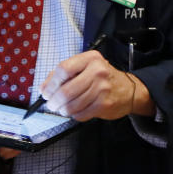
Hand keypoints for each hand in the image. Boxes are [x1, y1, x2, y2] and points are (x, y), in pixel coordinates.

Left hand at [39, 50, 153, 120]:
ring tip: (63, 109)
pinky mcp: (105, 104)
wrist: (128, 89)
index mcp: (90, 58)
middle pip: (66, 90)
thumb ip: (63, 75)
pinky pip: (81, 114)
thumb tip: (44, 88)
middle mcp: (98, 71)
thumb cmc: (102, 78)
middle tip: (52, 104)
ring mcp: (102, 88)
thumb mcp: (85, 67)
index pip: (63, 69)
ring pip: (72, 105)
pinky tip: (76, 111)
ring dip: (63, 110)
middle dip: (54, 101)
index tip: (46, 92)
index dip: (51, 84)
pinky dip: (74, 115)